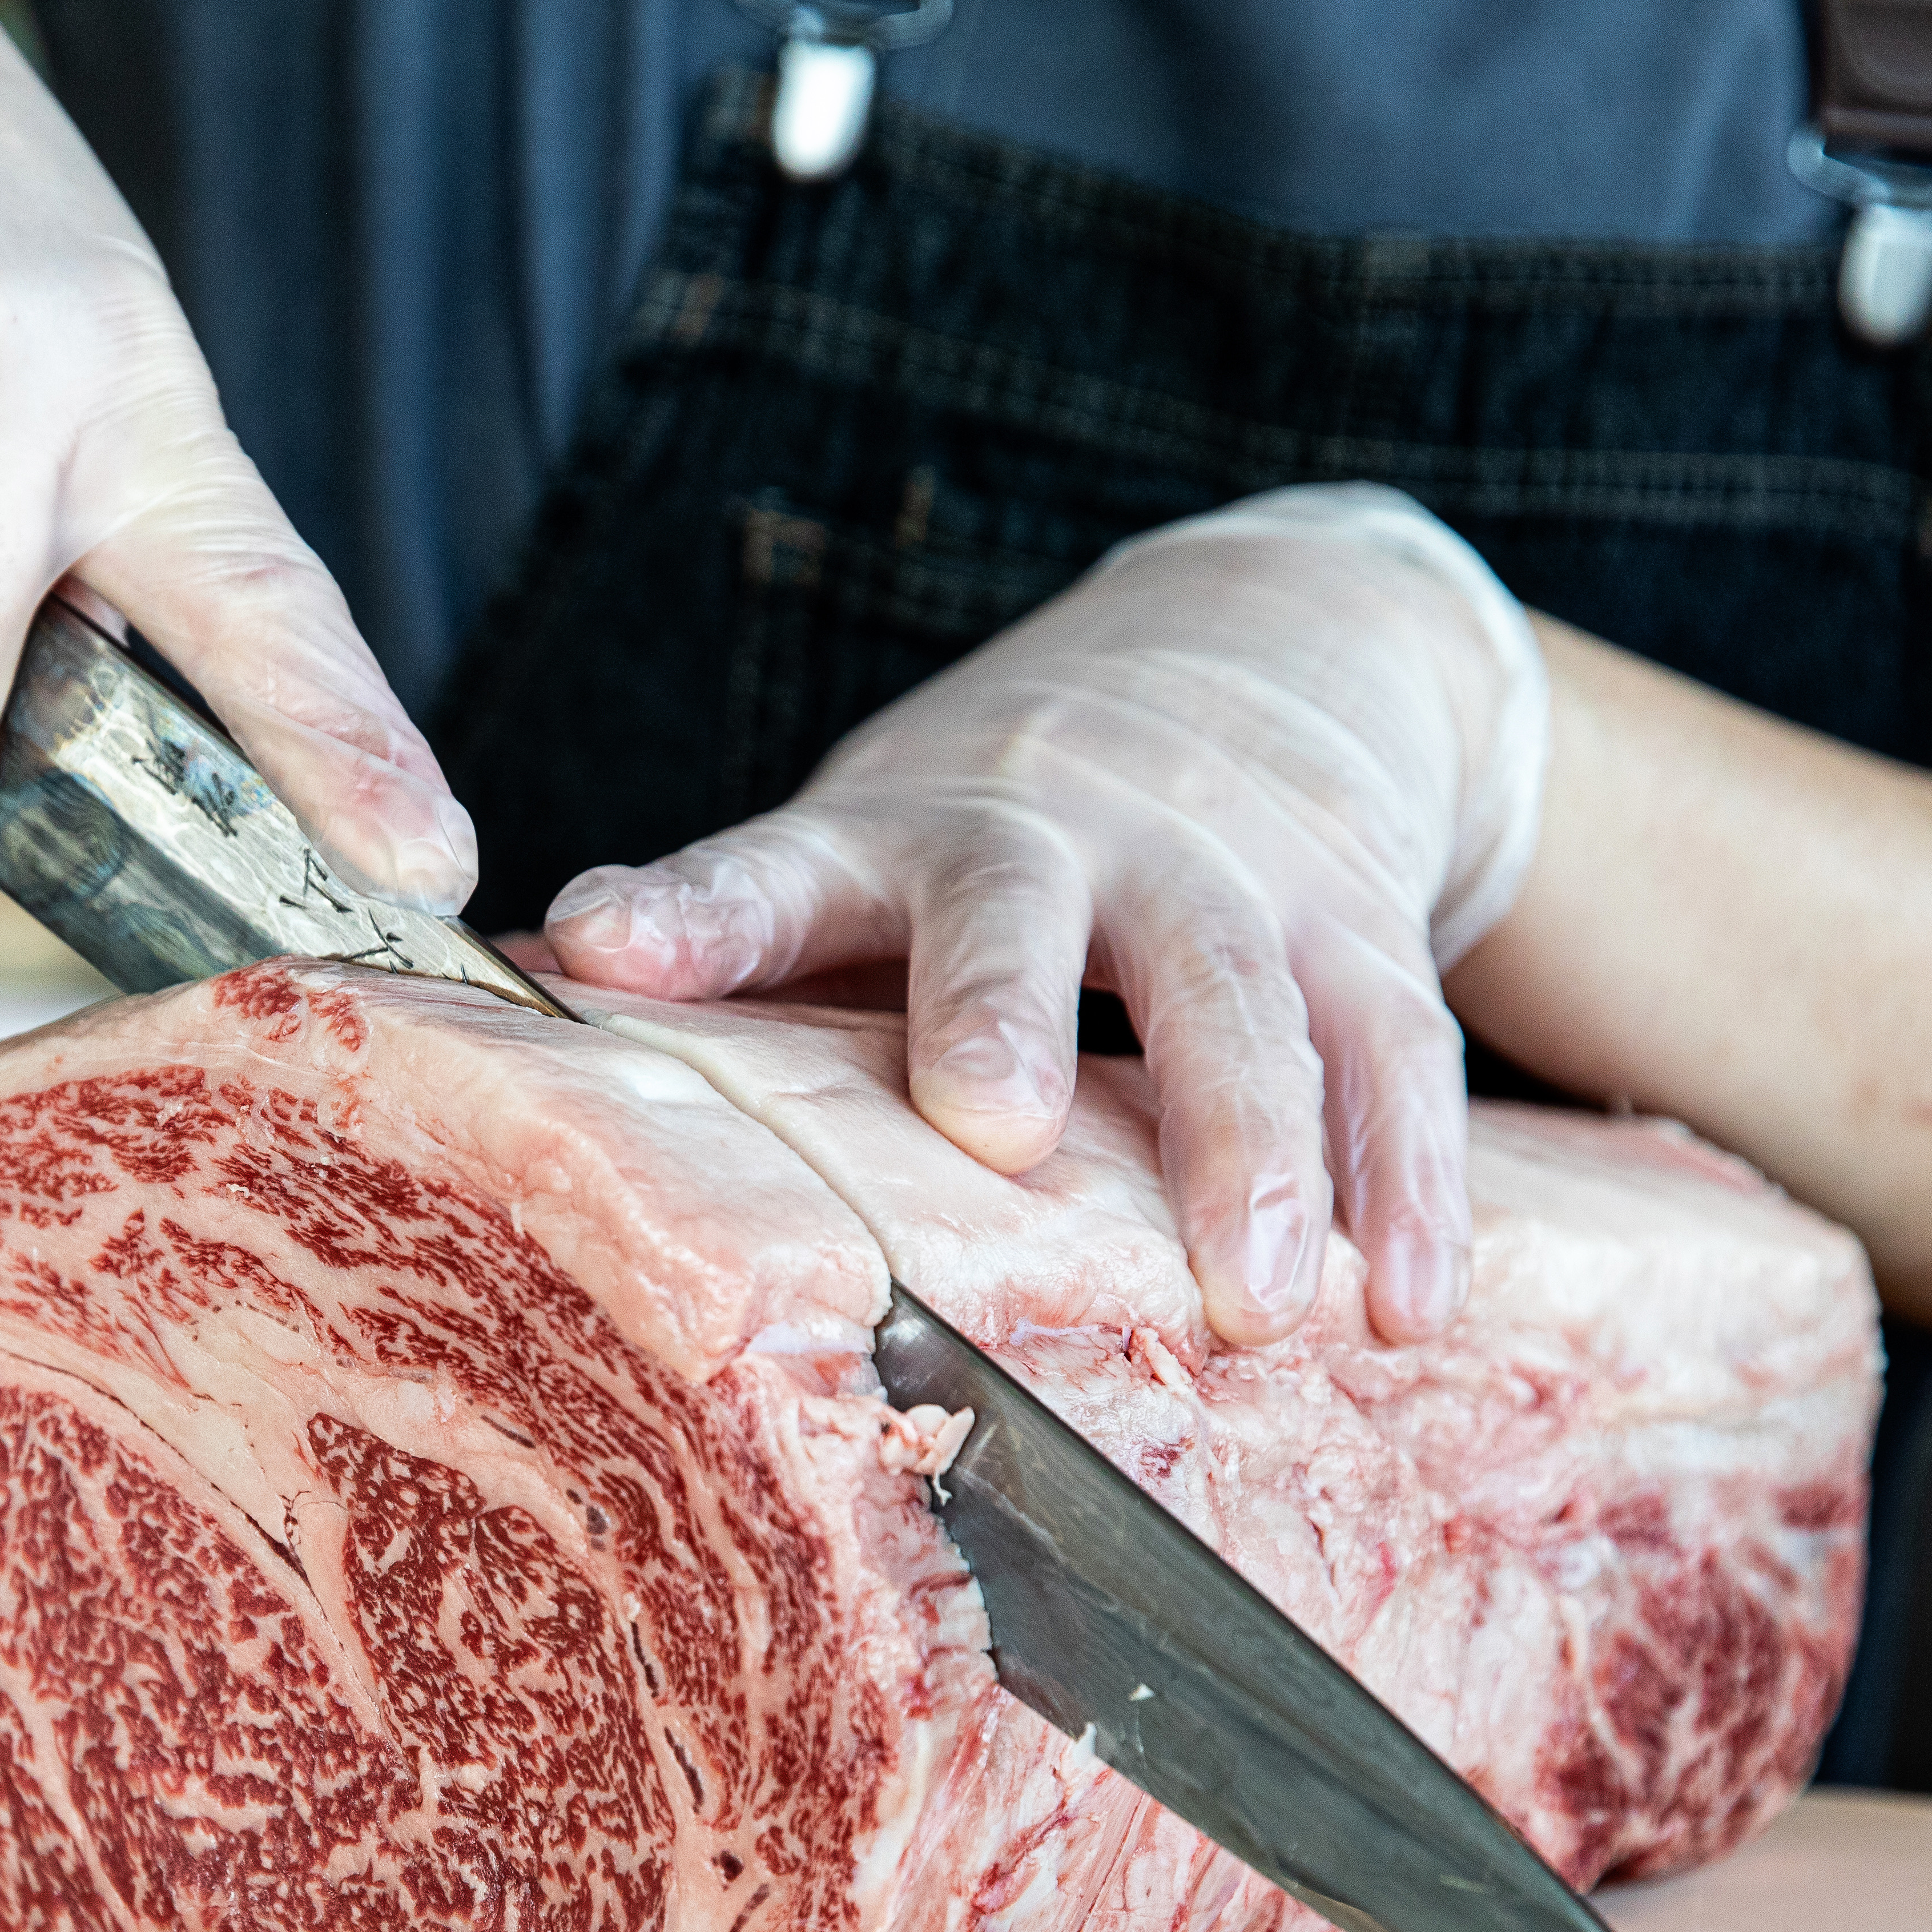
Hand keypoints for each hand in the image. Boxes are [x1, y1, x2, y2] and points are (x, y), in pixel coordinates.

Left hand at [544, 487, 1544, 1345]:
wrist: (1276, 629)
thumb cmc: (1010, 808)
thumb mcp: (869, 839)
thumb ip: (743, 940)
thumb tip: (522, 1002)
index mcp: (898, 830)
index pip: (774, 868)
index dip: (693, 910)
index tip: (604, 946)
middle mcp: (1058, 829)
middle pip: (1023, 914)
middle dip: (1002, 1013)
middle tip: (992, 1127)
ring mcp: (1223, 865)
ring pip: (1245, 1000)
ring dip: (1254, 1152)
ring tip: (1260, 1302)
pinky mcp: (1363, 910)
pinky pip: (1397, 1049)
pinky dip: (1408, 1183)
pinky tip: (1409, 1300)